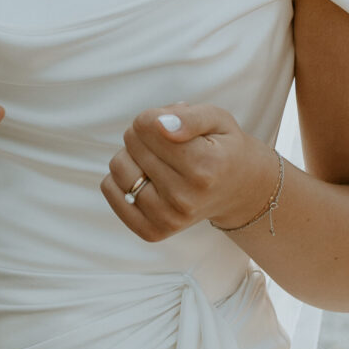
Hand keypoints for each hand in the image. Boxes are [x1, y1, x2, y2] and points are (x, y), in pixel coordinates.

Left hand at [103, 104, 280, 240]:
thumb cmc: (223, 148)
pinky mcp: (153, 231)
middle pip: (132, 142)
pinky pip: (110, 190)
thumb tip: (159, 125)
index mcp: (205, 166)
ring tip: (158, 161)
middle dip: (146, 135)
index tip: (172, 126)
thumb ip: (190, 117)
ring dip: (132, 155)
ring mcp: (168, 218)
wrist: (238, 191)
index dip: (155, 118)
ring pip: (118, 166)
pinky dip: (120, 178)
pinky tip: (146, 178)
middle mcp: (186, 197)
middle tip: (169, 145)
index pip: (146, 126)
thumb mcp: (217, 119)